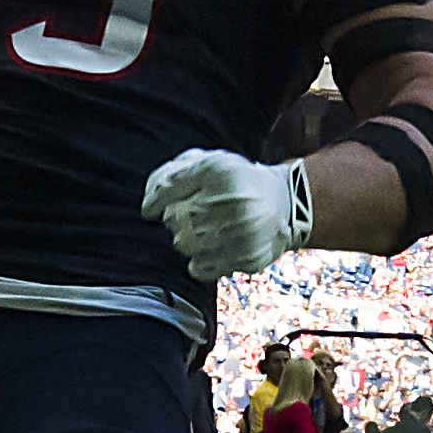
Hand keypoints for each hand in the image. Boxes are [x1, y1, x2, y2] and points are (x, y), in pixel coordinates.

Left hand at [141, 150, 311, 280]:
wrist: (284, 202)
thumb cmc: (236, 181)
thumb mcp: (208, 163)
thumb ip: (173, 176)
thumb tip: (148, 209)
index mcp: (219, 173)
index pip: (167, 190)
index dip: (155, 201)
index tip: (152, 209)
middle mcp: (233, 204)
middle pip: (173, 220)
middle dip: (175, 219)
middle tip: (194, 214)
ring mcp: (242, 235)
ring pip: (183, 246)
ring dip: (186, 239)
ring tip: (206, 228)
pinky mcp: (247, 259)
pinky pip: (200, 268)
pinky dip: (199, 259)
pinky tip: (214, 245)